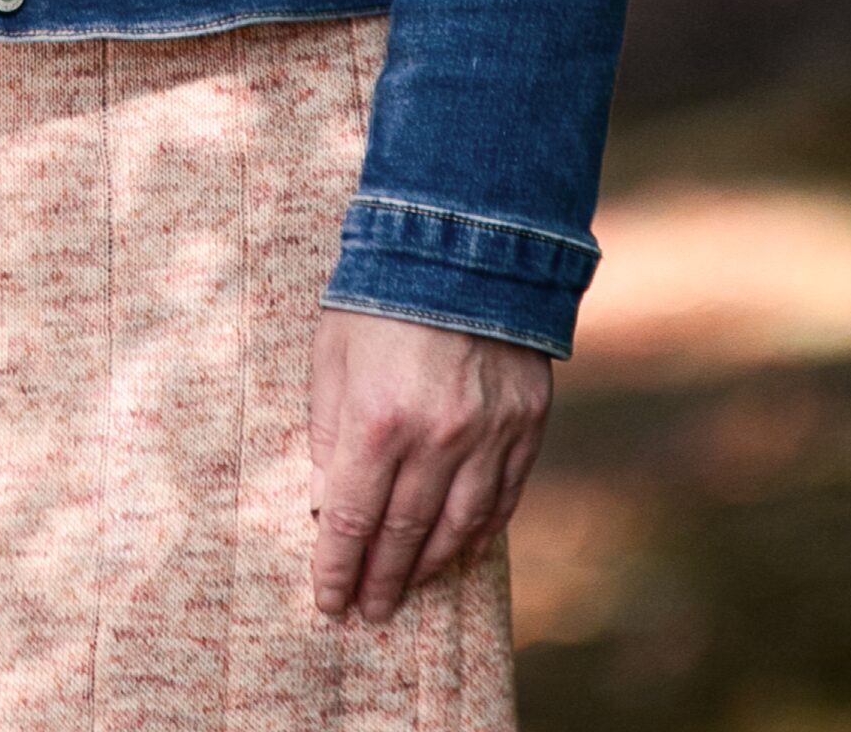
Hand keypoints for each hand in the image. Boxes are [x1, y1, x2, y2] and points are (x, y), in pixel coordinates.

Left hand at [307, 308, 548, 624]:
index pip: (351, 521)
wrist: (466, 240)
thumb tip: (325, 500)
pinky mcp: (526, 424)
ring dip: (429, 567)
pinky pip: (503, 498)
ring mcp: (488, 435)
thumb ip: (328, 430)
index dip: (337, 568)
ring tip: (409, 589)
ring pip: (457, 528)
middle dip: (381, 581)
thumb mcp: (332, 354)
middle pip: (403, 535)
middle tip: (369, 611)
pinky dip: (479, 532)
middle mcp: (436, 439)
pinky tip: (461, 550)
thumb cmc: (381, 293)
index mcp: (377, 420)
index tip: (329, 601)